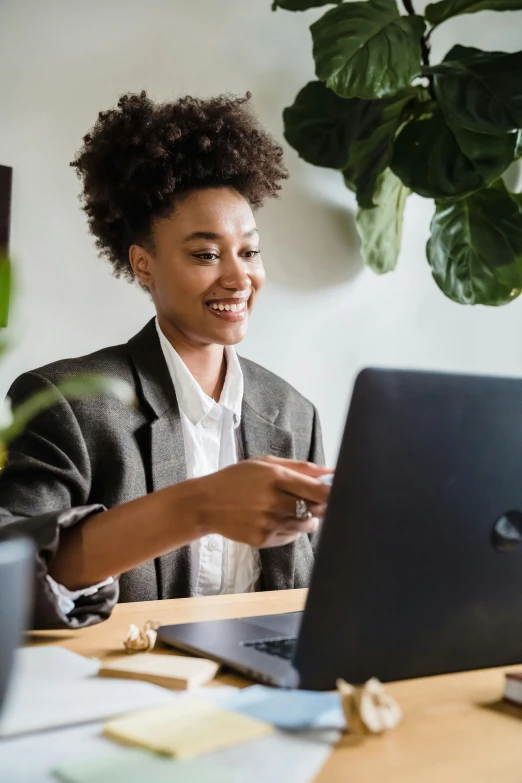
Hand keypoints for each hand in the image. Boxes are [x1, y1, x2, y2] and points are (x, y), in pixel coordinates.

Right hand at [190, 456, 332, 547]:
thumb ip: (300, 468)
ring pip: (305, 525)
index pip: (317, 490)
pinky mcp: (263, 540)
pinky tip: (278, 519)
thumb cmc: (237, 479)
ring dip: (308, 518)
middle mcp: (272, 501)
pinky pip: (291, 537)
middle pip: (315, 510)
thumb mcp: (265, 464)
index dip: (333, 494)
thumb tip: (330, 472)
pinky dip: (292, 529)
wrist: (206, 504)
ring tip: (293, 509)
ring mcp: (267, 523)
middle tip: (315, 501)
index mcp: (274, 477)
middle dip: (322, 506)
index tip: (337, 493)